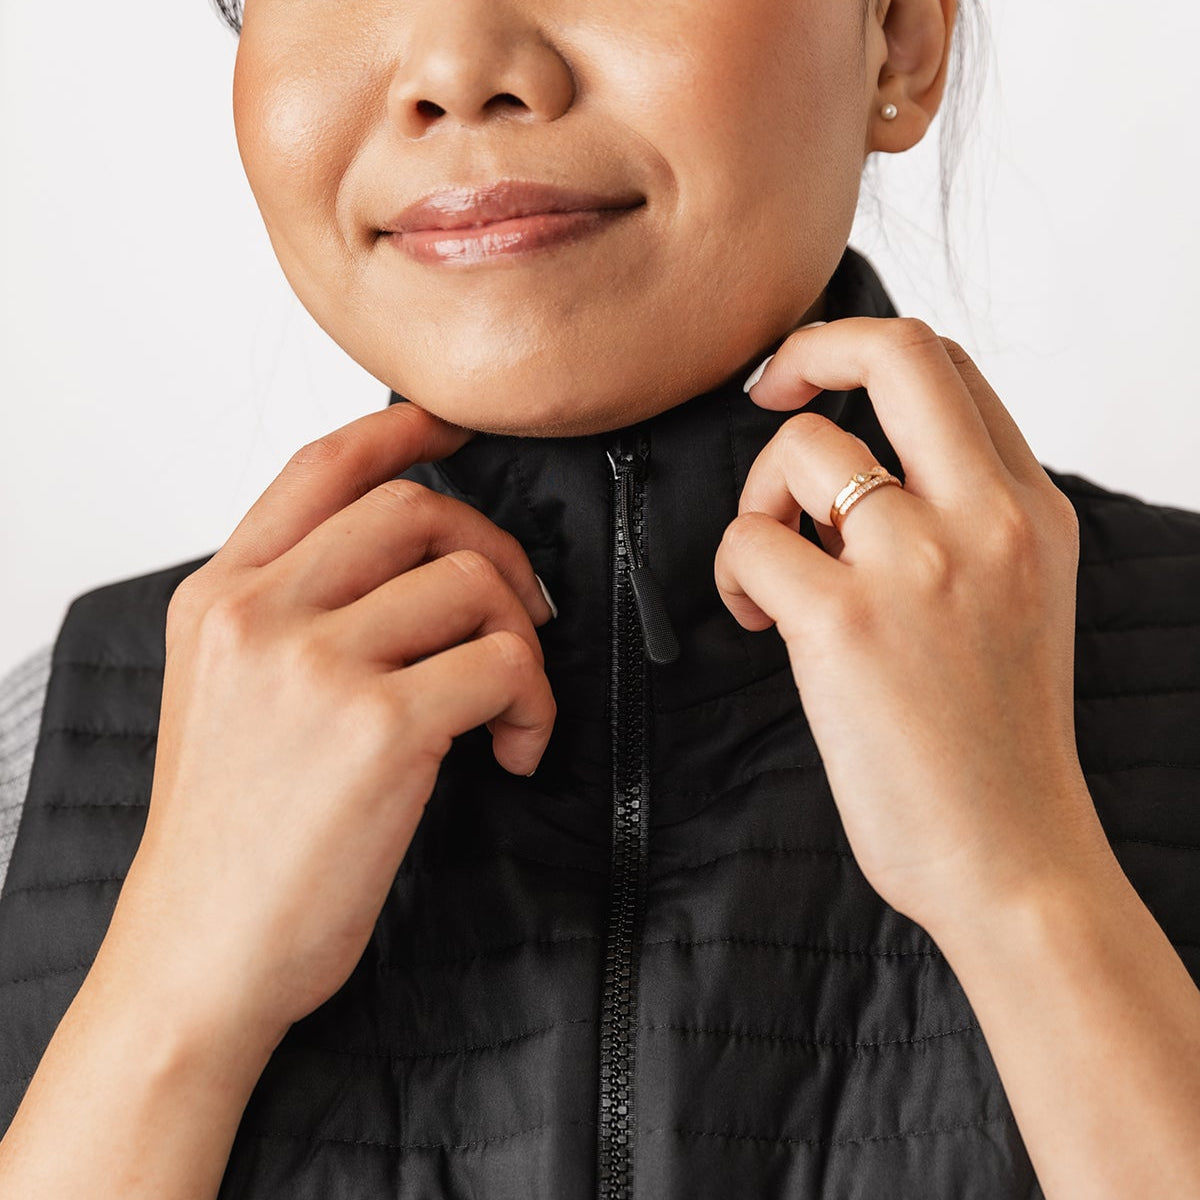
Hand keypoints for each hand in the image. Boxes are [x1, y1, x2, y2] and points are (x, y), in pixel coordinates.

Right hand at [110, 401, 556, 1037]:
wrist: (203, 954)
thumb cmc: (231, 836)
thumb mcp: (226, 696)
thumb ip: (293, 615)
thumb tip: (407, 567)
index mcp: (220, 598)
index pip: (320, 469)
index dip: (402, 430)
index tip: (457, 426)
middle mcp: (260, 614)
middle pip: (415, 510)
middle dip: (494, 551)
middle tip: (521, 614)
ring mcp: (315, 665)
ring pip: (471, 583)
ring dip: (522, 642)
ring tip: (513, 706)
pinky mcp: (378, 727)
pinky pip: (502, 665)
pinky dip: (533, 702)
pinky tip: (515, 749)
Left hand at [716, 317, 1114, 935]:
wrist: (1013, 858)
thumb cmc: (997, 742)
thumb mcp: (1019, 601)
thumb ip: (961, 523)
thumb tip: (856, 476)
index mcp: (1031, 510)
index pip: (951, 369)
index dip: (867, 355)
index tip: (819, 389)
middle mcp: (986, 518)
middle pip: (896, 353)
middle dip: (809, 348)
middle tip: (766, 389)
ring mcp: (919, 566)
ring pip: (801, 449)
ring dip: (760, 499)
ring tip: (772, 572)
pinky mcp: (845, 624)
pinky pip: (751, 539)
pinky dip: (735, 570)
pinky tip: (762, 622)